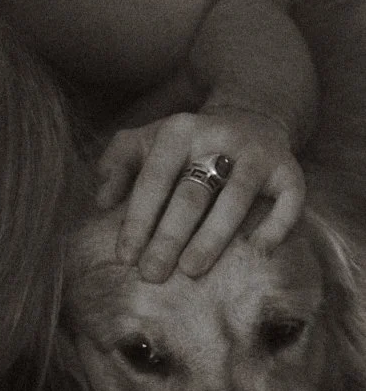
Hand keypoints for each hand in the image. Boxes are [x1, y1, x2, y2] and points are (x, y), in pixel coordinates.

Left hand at [95, 107, 303, 281]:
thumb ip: (118, 163)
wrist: (250, 116)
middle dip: (169, 237)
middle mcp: (221, 137)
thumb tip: (101, 200)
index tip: (126, 257)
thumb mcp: (148, 141)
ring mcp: (258, 153)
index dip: (138, 219)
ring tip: (191, 270)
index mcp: (179, 131)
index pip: (154, 180)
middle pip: (192, 194)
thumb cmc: (187, 143)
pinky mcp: (290, 168)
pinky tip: (257, 252)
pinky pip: (289, 198)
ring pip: (235, 199)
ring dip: (212, 237)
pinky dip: (276, 225)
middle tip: (152, 273)